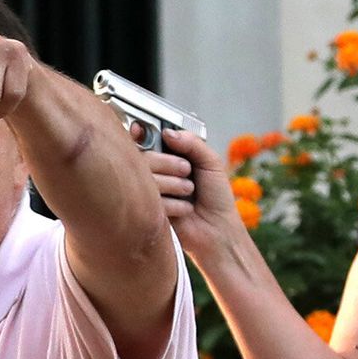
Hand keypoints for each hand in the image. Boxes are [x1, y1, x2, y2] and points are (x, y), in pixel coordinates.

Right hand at [152, 128, 245, 262]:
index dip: (139, 132)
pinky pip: (151, 200)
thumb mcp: (211, 162)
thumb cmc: (216, 197)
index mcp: (168, 157)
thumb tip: (168, 133)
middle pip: (144, 157)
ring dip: (175, 184)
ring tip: (189, 192)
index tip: (139, 129)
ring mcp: (150, 192)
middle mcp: (155, 172)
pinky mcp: (149, 212)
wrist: (218, 229)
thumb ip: (192, 143)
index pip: (145, 140)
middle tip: (187, 171)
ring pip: (147, 178)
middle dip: (169, 163)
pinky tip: (185, 210)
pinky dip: (175, 204)